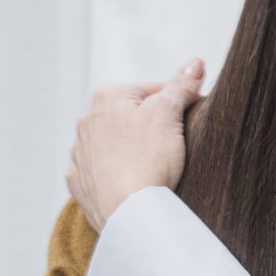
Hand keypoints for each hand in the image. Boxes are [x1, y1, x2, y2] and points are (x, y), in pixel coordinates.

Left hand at [66, 60, 203, 227]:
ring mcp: (80, 154)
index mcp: (107, 98)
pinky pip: (100, 172)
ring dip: (132, 149)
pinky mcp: (80, 183)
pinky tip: (132, 182)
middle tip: (177, 145)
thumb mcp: (169, 114)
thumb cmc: (148, 160)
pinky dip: (116, 174)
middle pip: (131, 116)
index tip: (195, 120)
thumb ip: (181, 86)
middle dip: (153, 126)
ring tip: (156, 167)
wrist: (130, 212)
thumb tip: (194, 63)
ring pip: (113, 144)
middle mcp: (86, 122)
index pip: (153, 89)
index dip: (179, 103)